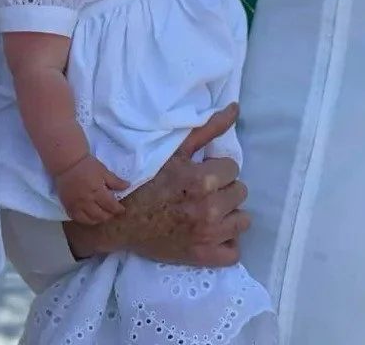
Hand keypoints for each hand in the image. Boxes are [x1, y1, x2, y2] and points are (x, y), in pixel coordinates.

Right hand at [55, 155, 128, 224]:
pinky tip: (89, 217)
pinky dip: (85, 220)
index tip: (121, 209)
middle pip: (101, 215)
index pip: (111, 205)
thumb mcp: (103, 171)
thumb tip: (127, 186)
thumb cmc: (87, 165)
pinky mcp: (68, 206)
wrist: (67, 163)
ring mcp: (76, 205)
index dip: (118, 209)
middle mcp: (87, 201)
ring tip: (102, 215)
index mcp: (97, 191)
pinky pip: (77, 219)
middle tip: (112, 212)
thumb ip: (115, 181)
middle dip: (109, 215)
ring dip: (99, 219)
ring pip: (90, 220)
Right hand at [66, 104, 248, 266]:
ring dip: (228, 214)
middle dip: (225, 189)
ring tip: (209, 211)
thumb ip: (208, 129)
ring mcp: (208, 235)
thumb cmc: (148, 182)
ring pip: (242, 220)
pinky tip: (213, 232)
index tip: (203, 173)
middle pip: (240, 192)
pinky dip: (226, 243)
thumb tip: (236, 108)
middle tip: (204, 192)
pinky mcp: (203, 257)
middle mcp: (209, 209)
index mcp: (203, 180)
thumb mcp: (176, 152)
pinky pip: (234, 252)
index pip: (234, 168)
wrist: (122, 219)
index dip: (218, 168)